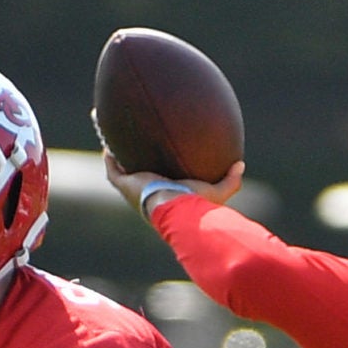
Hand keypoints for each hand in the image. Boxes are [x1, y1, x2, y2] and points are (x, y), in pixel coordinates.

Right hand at [100, 151, 245, 215]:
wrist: (177, 210)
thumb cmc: (196, 205)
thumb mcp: (217, 192)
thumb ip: (230, 180)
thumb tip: (241, 164)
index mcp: (164, 196)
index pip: (158, 182)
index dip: (155, 170)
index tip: (156, 157)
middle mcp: (146, 193)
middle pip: (136, 175)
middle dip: (132, 162)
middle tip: (131, 145)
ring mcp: (134, 189)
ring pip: (120, 169)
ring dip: (115, 155)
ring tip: (111, 137)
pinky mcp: (125, 184)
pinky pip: (112, 168)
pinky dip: (108, 155)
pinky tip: (107, 139)